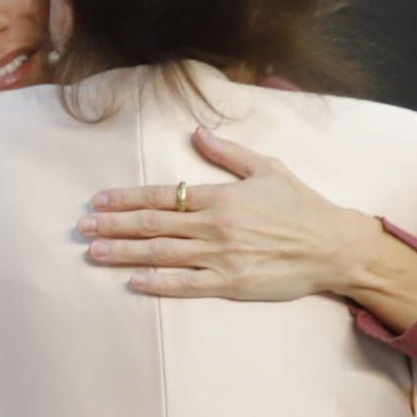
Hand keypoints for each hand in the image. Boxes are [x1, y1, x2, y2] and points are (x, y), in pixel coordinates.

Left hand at [79, 129, 384, 299]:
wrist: (333, 247)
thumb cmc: (301, 205)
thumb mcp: (267, 168)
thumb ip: (228, 153)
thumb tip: (197, 133)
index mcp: (220, 197)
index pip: (162, 196)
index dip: (126, 198)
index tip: (98, 200)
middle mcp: (215, 226)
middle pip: (153, 225)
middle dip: (114, 225)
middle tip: (83, 227)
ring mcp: (221, 257)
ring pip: (162, 254)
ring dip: (124, 253)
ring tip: (94, 252)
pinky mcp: (231, 283)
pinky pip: (187, 284)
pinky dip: (158, 282)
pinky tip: (133, 281)